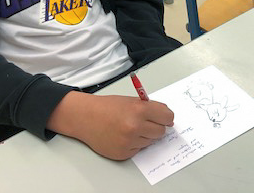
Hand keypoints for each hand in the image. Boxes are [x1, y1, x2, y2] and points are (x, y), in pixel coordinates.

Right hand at [47, 92, 173, 159]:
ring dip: (145, 136)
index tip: (165, 118)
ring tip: (130, 128)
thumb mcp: (131, 101)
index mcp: (139, 110)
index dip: (166, 117)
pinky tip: (123, 136)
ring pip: (150, 141)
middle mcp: (135, 126)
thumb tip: (167, 118)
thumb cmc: (108, 107)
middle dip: (156, 127)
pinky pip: (139, 150)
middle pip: (161, 132)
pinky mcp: (123, 153)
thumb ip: (150, 108)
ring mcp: (129, 141)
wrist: (86, 117)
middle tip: (146, 122)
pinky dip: (135, 144)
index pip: (167, 117)